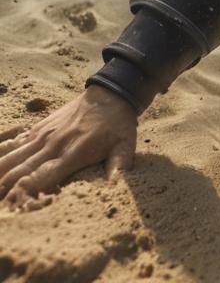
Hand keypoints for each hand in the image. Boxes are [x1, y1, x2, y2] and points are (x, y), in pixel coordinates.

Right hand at [0, 86, 136, 206]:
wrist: (110, 93)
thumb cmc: (117, 124)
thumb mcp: (125, 146)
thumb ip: (119, 166)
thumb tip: (117, 187)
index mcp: (73, 153)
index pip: (42, 177)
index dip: (25, 193)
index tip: (14, 207)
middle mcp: (53, 145)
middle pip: (20, 171)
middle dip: (5, 189)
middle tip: (1, 208)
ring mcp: (43, 135)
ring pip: (12, 157)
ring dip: (0, 173)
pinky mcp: (38, 128)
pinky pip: (14, 143)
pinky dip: (2, 155)